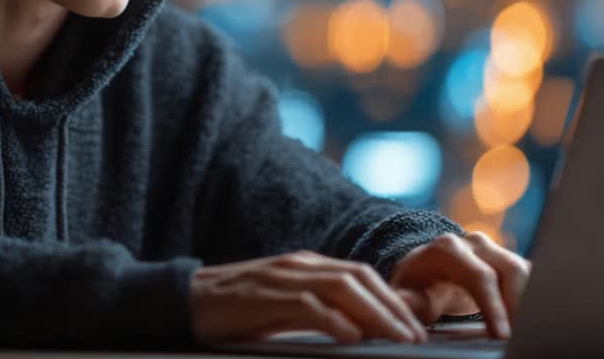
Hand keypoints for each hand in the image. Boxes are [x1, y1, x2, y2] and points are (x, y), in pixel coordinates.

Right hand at [190, 250, 430, 344]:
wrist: (186, 299)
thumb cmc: (237, 310)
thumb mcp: (284, 307)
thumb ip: (319, 311)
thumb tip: (360, 331)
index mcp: (307, 265)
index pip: (361, 275)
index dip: (392, 299)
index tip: (416, 326)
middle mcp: (300, 265)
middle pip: (359, 277)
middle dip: (393, 307)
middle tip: (418, 337)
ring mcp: (282, 277)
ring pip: (341, 287)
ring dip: (376, 314)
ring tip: (398, 339)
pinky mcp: (263, 295)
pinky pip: (307, 304)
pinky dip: (334, 320)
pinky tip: (353, 337)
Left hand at [387, 231, 531, 339]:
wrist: (426, 268)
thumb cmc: (416, 285)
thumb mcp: (407, 294)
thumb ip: (407, 304)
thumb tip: (405, 318)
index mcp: (449, 249)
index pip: (479, 276)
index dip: (494, 307)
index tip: (502, 336)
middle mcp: (474, 243)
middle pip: (511, 270)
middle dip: (520, 305)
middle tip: (521, 336)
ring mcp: (494, 249)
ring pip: (526, 272)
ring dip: (530, 300)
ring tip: (526, 330)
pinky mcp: (507, 260)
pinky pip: (530, 277)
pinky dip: (533, 298)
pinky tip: (530, 320)